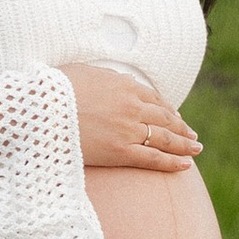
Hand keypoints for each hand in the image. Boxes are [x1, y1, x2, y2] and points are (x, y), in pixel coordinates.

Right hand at [59, 62, 201, 173]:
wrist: (42, 110)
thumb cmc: (55, 90)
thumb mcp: (83, 72)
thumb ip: (104, 77)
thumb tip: (116, 81)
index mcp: (124, 85)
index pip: (154, 98)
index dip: (167, 109)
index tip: (175, 116)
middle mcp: (132, 106)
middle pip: (165, 118)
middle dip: (181, 127)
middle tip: (192, 135)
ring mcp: (128, 129)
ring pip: (164, 138)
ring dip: (183, 144)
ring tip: (196, 148)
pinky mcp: (120, 151)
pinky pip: (152, 158)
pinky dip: (171, 163)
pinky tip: (185, 166)